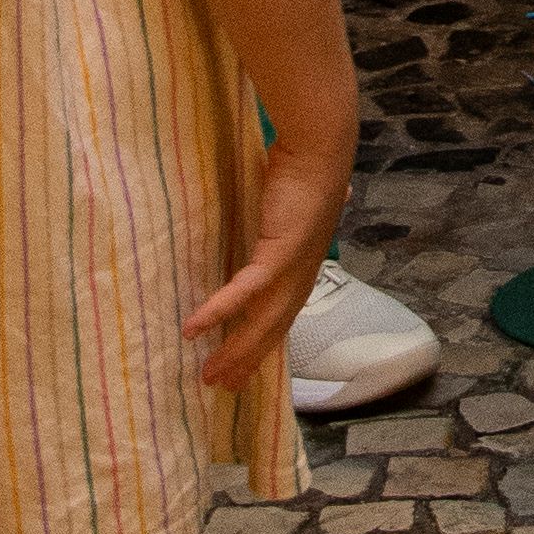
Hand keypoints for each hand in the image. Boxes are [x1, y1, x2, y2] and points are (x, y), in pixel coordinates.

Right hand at [185, 125, 351, 397]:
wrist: (319, 148)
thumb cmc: (308, 169)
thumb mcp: (302, 200)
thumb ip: (306, 208)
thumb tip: (340, 192)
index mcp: (305, 267)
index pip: (283, 318)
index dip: (263, 346)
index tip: (243, 369)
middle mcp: (302, 276)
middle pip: (271, 331)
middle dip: (246, 361)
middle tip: (219, 385)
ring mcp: (294, 269)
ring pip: (260, 323)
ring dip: (233, 351)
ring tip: (207, 373)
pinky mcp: (279, 253)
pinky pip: (245, 292)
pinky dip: (219, 311)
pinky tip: (193, 328)